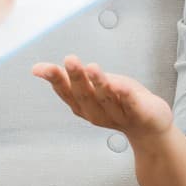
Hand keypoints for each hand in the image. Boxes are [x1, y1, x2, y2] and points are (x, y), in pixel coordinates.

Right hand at [32, 56, 175, 142]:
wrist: (150, 125)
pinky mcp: (140, 114)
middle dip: (77, 77)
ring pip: (107, 99)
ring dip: (99, 83)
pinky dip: (126, 95)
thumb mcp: (92, 86)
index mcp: (83, 105)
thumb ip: (70, 77)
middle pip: (85, 95)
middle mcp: (97, 113)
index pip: (66, 92)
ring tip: (93, 67)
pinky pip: (132, 104)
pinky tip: (121, 85)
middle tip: (70, 59)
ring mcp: (118, 115)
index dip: (55, 80)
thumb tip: (36, 68)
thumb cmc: (117, 100)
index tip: (42, 68)